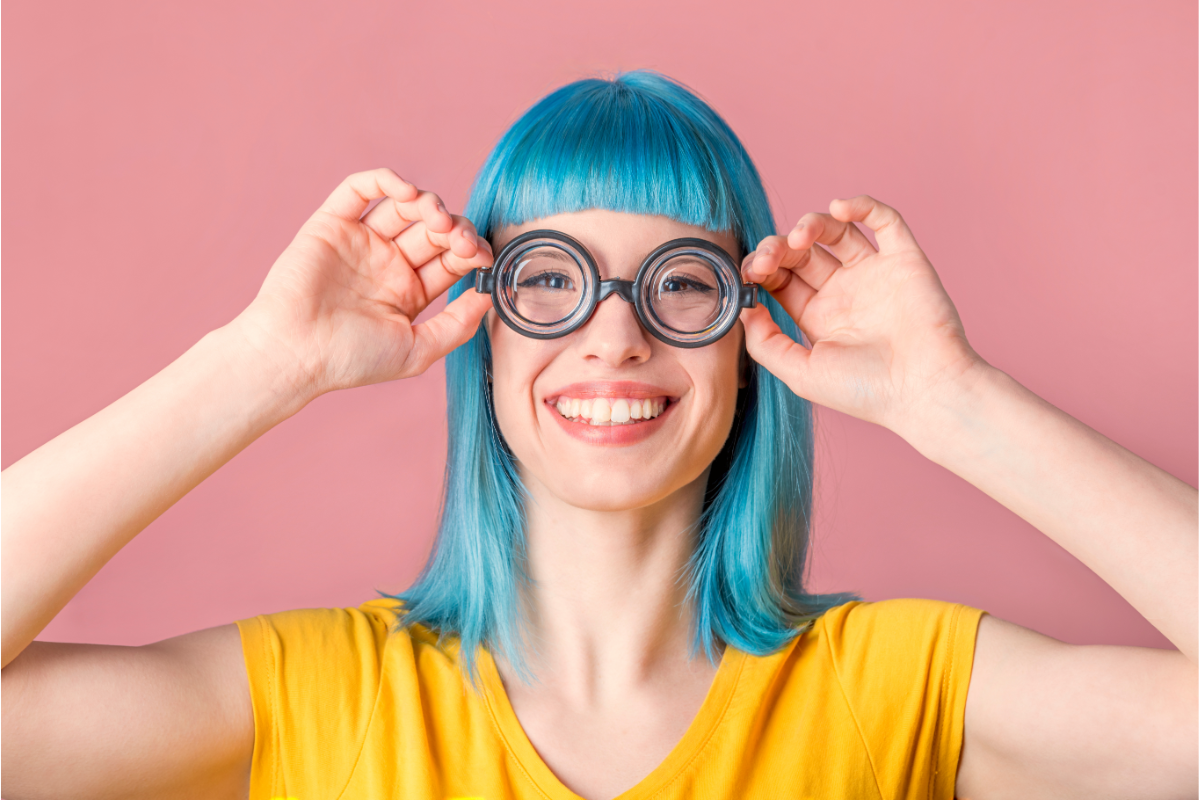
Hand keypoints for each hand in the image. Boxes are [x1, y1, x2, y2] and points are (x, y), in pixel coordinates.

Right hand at [234, 168, 493, 399]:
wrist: (296, 353)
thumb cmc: (351, 359)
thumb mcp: (418, 351)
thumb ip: (457, 325)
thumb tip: (489, 297)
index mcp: (409, 291)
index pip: (451, 259)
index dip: (472, 251)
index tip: (483, 256)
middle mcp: (387, 263)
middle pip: (433, 229)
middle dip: (454, 229)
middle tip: (460, 240)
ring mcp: (360, 241)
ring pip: (403, 205)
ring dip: (428, 204)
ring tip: (437, 219)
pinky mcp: (331, 224)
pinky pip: (360, 189)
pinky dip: (386, 180)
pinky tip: (407, 193)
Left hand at [739, 196, 985, 434]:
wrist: (924, 389)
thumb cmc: (866, 391)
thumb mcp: (800, 373)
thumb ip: (765, 343)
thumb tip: (745, 309)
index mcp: (818, 317)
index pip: (781, 278)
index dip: (762, 268)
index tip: (750, 272)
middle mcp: (844, 292)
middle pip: (802, 252)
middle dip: (778, 247)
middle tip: (769, 257)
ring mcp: (874, 274)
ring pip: (837, 231)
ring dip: (811, 224)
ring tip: (799, 237)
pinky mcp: (905, 260)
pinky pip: (884, 221)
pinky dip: (861, 206)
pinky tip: (839, 210)